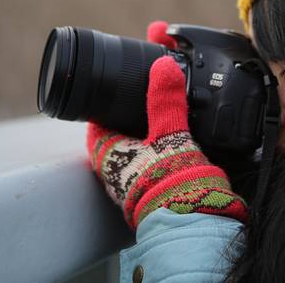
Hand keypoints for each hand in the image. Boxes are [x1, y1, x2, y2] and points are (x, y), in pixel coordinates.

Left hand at [86, 21, 246, 227]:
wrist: (187, 217)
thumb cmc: (170, 179)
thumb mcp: (170, 131)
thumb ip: (168, 99)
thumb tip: (165, 67)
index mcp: (105, 151)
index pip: (97, 120)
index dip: (107, 104)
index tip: (119, 91)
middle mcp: (108, 171)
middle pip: (111, 137)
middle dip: (125, 123)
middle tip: (142, 107)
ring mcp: (124, 186)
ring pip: (126, 155)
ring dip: (139, 143)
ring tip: (159, 129)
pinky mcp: (143, 196)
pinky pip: (141, 170)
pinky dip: (152, 159)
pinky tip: (169, 154)